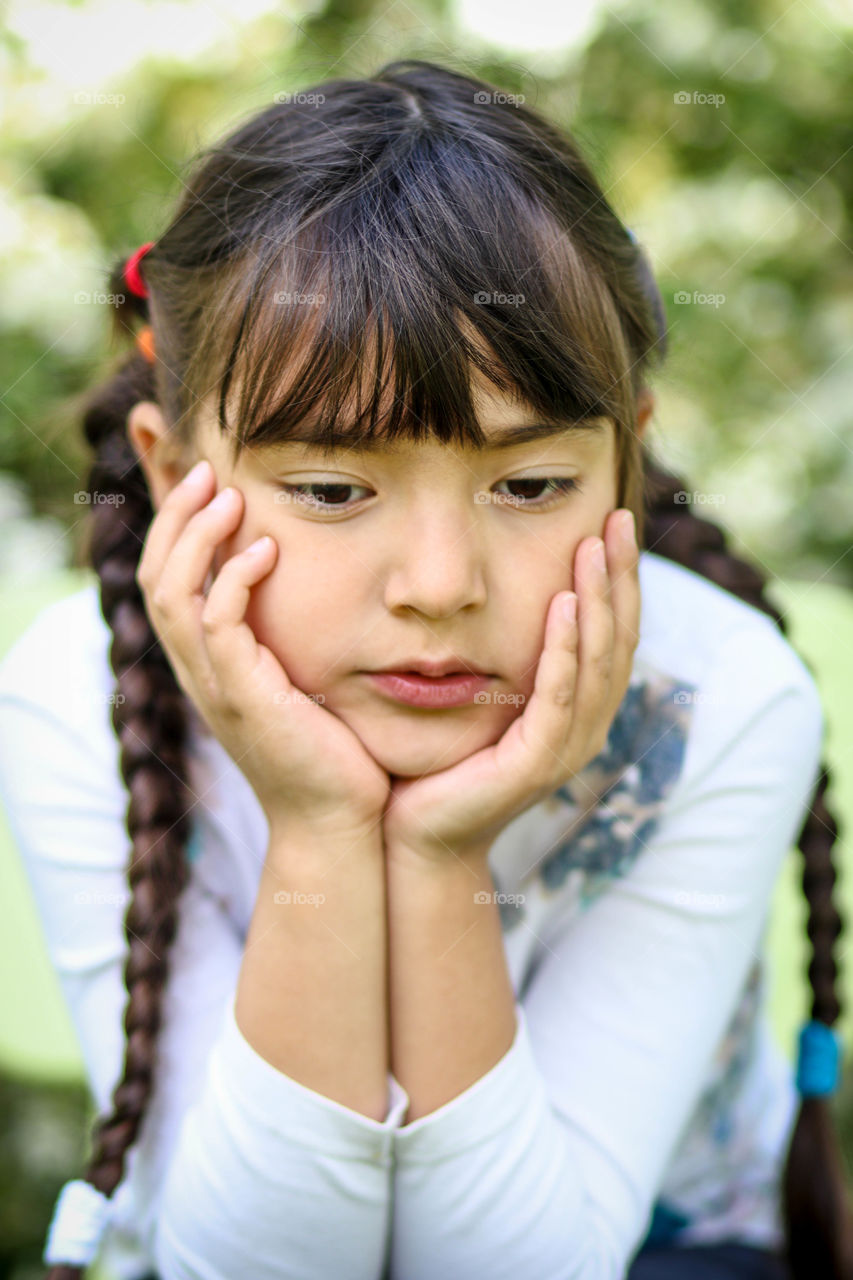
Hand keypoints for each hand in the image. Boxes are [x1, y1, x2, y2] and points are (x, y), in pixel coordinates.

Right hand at [136, 459, 390, 834]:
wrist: (337, 822)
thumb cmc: (332, 753)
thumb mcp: (301, 684)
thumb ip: (288, 641)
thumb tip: (314, 592)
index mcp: (207, 667)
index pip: (166, 585)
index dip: (176, 531)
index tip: (210, 484)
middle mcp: (199, 674)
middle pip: (156, 579)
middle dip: (176, 519)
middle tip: (210, 471)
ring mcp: (216, 687)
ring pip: (174, 594)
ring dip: (197, 537)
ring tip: (229, 494)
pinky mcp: (245, 698)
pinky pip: (219, 625)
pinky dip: (234, 580)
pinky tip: (266, 550)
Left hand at [382, 508, 640, 864]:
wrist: (418, 833)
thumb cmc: (443, 760)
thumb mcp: (483, 693)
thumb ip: (504, 651)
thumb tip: (498, 586)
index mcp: (579, 706)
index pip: (613, 631)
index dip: (620, 577)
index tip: (613, 520)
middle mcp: (586, 724)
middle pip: (619, 638)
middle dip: (620, 576)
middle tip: (616, 518)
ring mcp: (566, 746)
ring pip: (598, 662)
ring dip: (598, 601)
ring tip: (592, 547)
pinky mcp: (537, 762)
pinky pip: (559, 697)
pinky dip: (566, 650)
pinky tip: (563, 606)